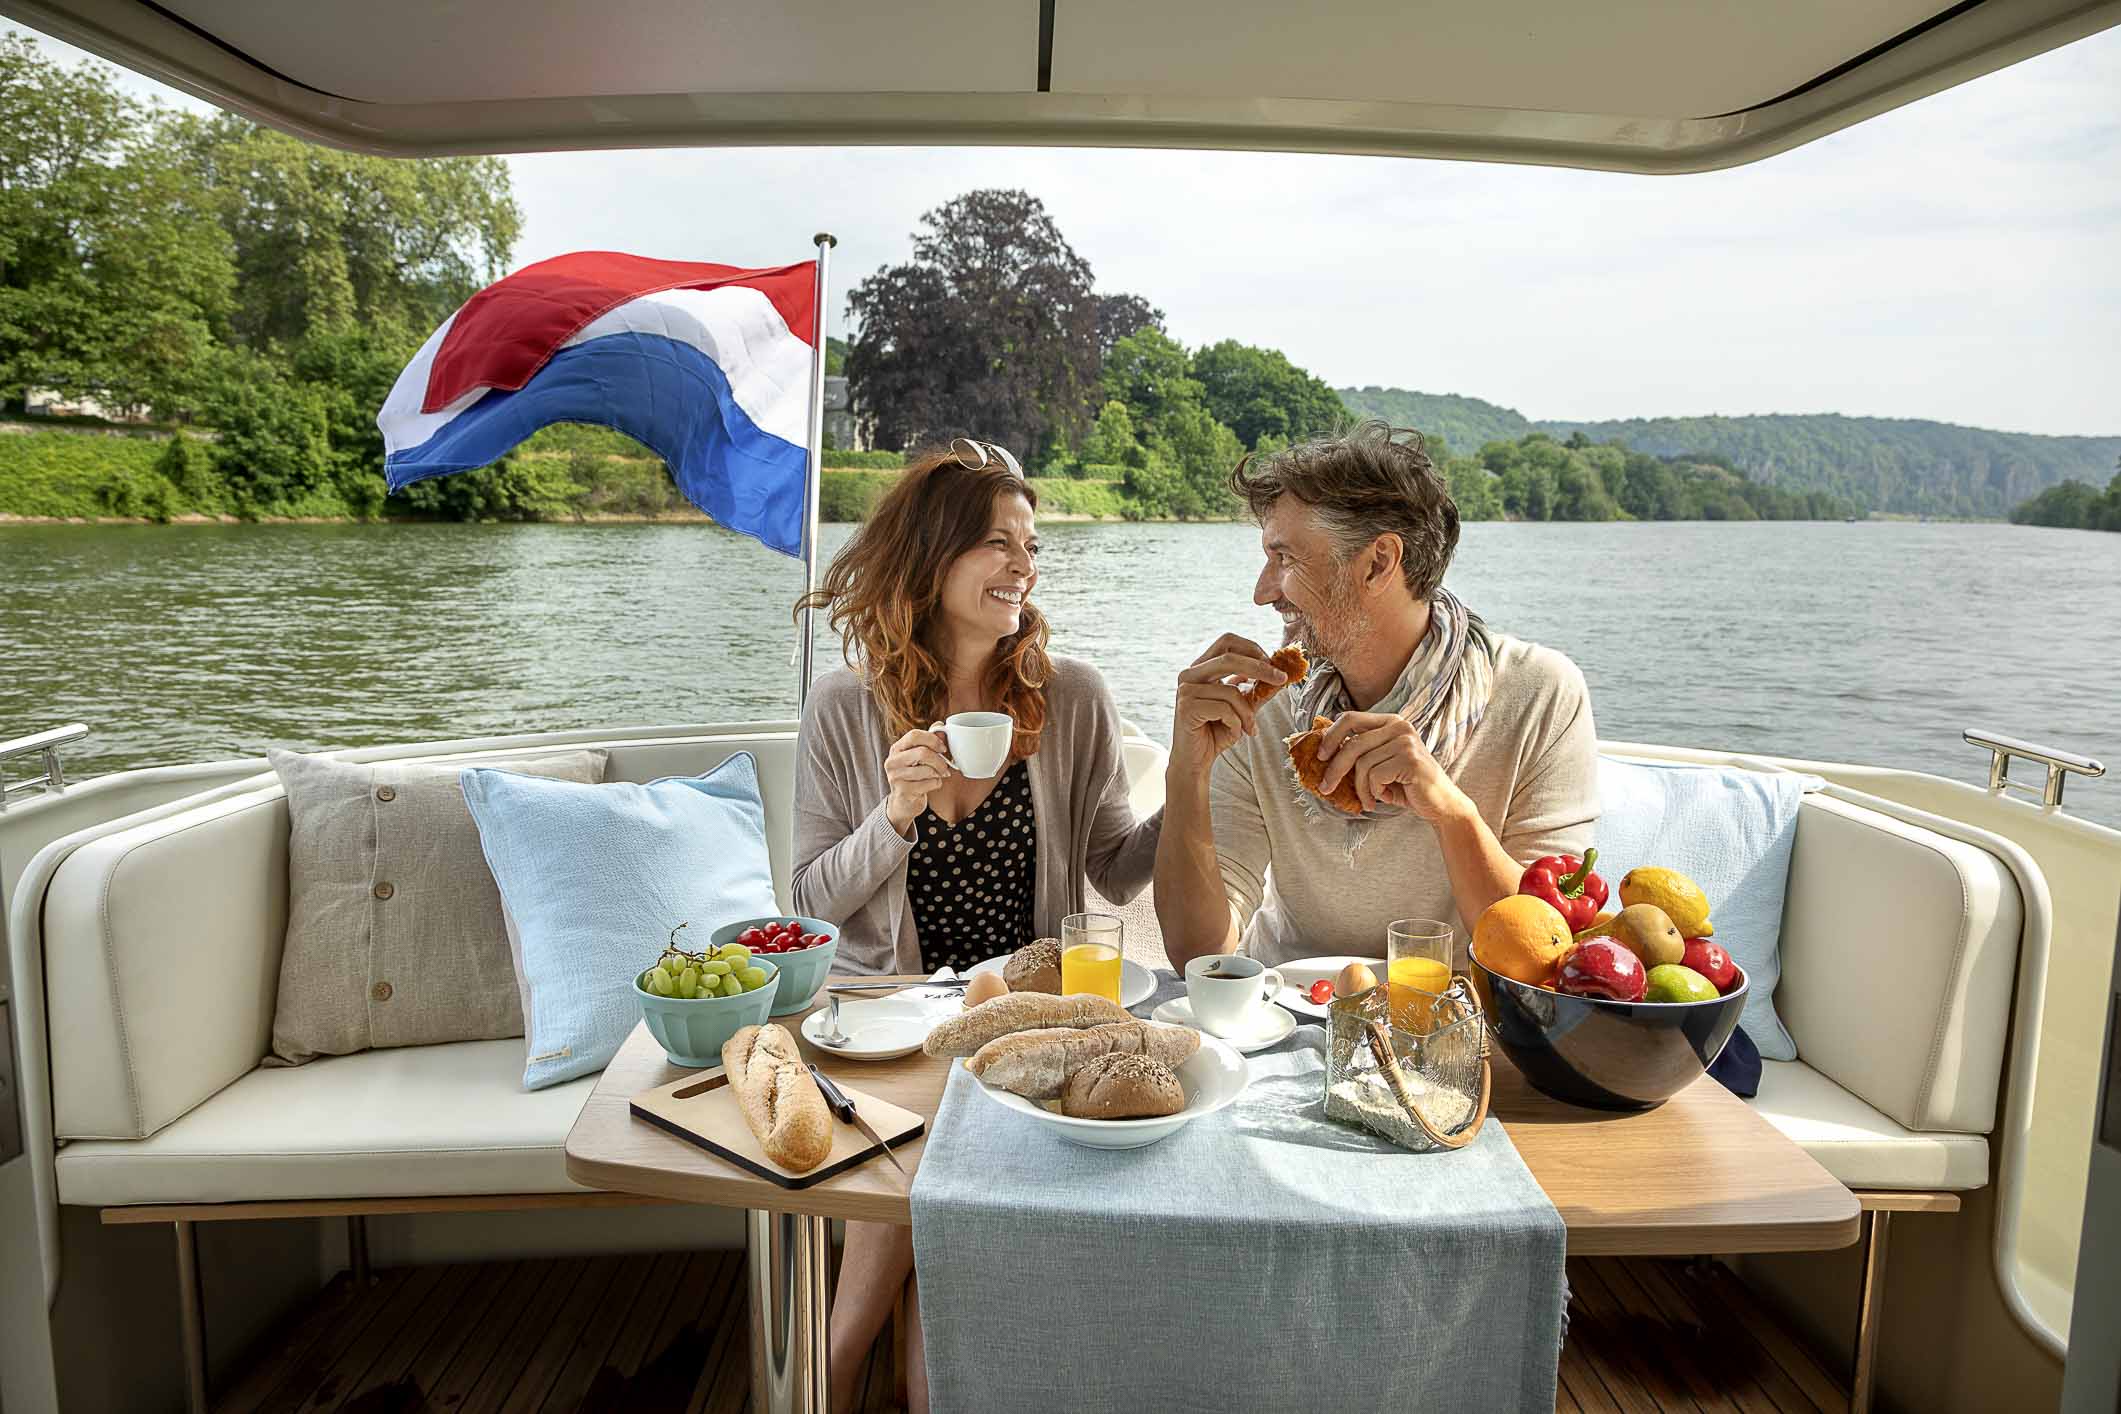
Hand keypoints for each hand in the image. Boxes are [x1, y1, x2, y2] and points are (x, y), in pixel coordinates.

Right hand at [884, 723, 951, 832]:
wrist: (903, 802)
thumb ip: (928, 741)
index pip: (914, 735)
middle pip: (922, 752)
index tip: (943, 748)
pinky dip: (936, 784)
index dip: (932, 739)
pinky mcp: (903, 791)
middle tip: (946, 766)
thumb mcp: (918, 756)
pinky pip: (929, 784)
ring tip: (939, 775)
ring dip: (939, 773)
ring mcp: (896, 777)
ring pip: (927, 770)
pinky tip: (932, 785)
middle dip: (939, 760)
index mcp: (896, 748)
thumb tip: (939, 725)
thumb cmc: (913, 776)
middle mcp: (892, 761)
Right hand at [1170, 633, 1287, 775]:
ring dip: (1247, 713)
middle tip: (1281, 679)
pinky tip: (1232, 734)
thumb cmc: (1217, 731)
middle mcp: (1189, 674)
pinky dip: (1236, 723)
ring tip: (1249, 728)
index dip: (1252, 648)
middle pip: (1229, 657)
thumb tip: (1283, 673)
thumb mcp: (1244, 707)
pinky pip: (1224, 709)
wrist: (1196, 761)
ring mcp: (1185, 690)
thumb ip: (1259, 689)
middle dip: (1260, 668)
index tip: (1273, 664)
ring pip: (1231, 691)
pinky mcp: (1186, 708)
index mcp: (1201, 667)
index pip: (1227, 642)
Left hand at [1314, 712, 1469, 821]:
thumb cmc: (1407, 785)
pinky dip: (1374, 792)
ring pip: (1362, 764)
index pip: (1351, 718)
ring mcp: (1406, 742)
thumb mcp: (1381, 763)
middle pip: (1352, 743)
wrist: (1441, 804)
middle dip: (1334, 769)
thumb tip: (1323, 751)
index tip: (1320, 756)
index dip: (1330, 736)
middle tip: (1325, 788)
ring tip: (1369, 800)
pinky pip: (1375, 777)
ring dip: (1361, 789)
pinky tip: (1385, 798)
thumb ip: (1361, 752)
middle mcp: (1399, 726)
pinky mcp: (1409, 760)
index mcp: (1390, 721)